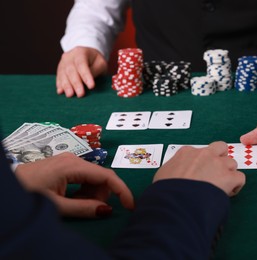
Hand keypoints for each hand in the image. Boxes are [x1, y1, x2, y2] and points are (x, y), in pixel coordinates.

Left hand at [15, 152, 133, 217]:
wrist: (7, 185)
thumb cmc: (28, 193)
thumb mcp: (56, 206)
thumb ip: (84, 209)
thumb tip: (108, 210)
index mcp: (73, 166)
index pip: (107, 176)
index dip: (122, 191)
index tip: (130, 206)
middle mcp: (75, 159)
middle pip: (101, 177)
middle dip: (102, 195)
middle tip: (90, 210)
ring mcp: (70, 160)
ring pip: (94, 178)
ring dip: (92, 194)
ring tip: (75, 204)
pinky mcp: (66, 164)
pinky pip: (85, 177)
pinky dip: (84, 190)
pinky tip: (72, 198)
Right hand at [56, 46, 107, 97]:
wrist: (87, 55)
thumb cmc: (96, 61)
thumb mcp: (100, 63)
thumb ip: (95, 70)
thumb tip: (88, 82)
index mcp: (80, 52)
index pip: (82, 64)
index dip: (86, 76)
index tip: (91, 86)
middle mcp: (69, 56)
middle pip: (71, 70)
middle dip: (76, 83)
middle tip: (81, 94)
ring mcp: (63, 62)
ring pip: (63, 74)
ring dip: (66, 86)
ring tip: (70, 95)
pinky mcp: (60, 69)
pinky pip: (58, 77)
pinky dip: (60, 85)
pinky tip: (60, 92)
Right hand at [153, 141, 245, 195]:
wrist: (175, 200)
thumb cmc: (165, 190)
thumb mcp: (163, 174)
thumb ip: (172, 169)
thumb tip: (174, 175)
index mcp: (187, 152)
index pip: (201, 151)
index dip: (202, 162)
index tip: (200, 173)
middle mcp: (205, 154)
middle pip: (221, 149)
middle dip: (220, 159)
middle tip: (215, 174)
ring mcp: (218, 164)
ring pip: (232, 163)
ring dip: (228, 173)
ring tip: (220, 187)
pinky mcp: (228, 177)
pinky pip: (240, 178)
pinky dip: (236, 185)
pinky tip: (228, 193)